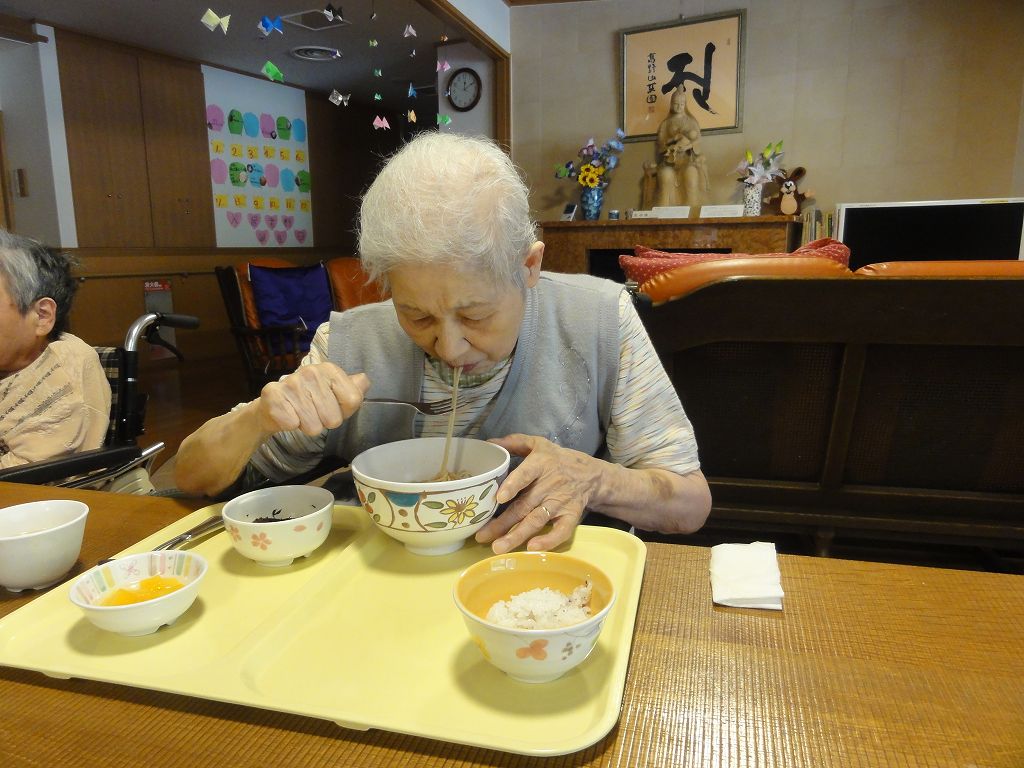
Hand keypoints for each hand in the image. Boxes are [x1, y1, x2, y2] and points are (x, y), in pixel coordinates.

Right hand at [255, 363, 369, 436]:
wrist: (275, 406)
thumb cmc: (311, 401)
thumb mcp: (336, 395)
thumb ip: (353, 391)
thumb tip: (364, 381)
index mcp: (330, 369)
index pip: (352, 401)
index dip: (343, 411)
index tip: (331, 406)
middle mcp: (311, 371)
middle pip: (333, 418)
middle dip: (323, 421)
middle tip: (313, 412)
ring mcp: (291, 382)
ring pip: (313, 426)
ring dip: (307, 425)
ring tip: (300, 414)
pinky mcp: (273, 395)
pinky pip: (292, 424)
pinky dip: (290, 425)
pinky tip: (287, 415)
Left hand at [474, 434, 602, 554]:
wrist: (590, 474)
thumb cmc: (557, 459)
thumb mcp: (538, 444)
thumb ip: (514, 442)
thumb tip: (489, 443)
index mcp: (540, 464)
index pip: (526, 474)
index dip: (513, 485)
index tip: (499, 498)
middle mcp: (549, 485)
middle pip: (524, 506)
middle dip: (503, 523)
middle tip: (482, 536)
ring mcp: (560, 503)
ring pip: (536, 521)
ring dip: (517, 536)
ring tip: (498, 548)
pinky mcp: (571, 517)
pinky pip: (561, 531)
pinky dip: (549, 540)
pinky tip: (532, 548)